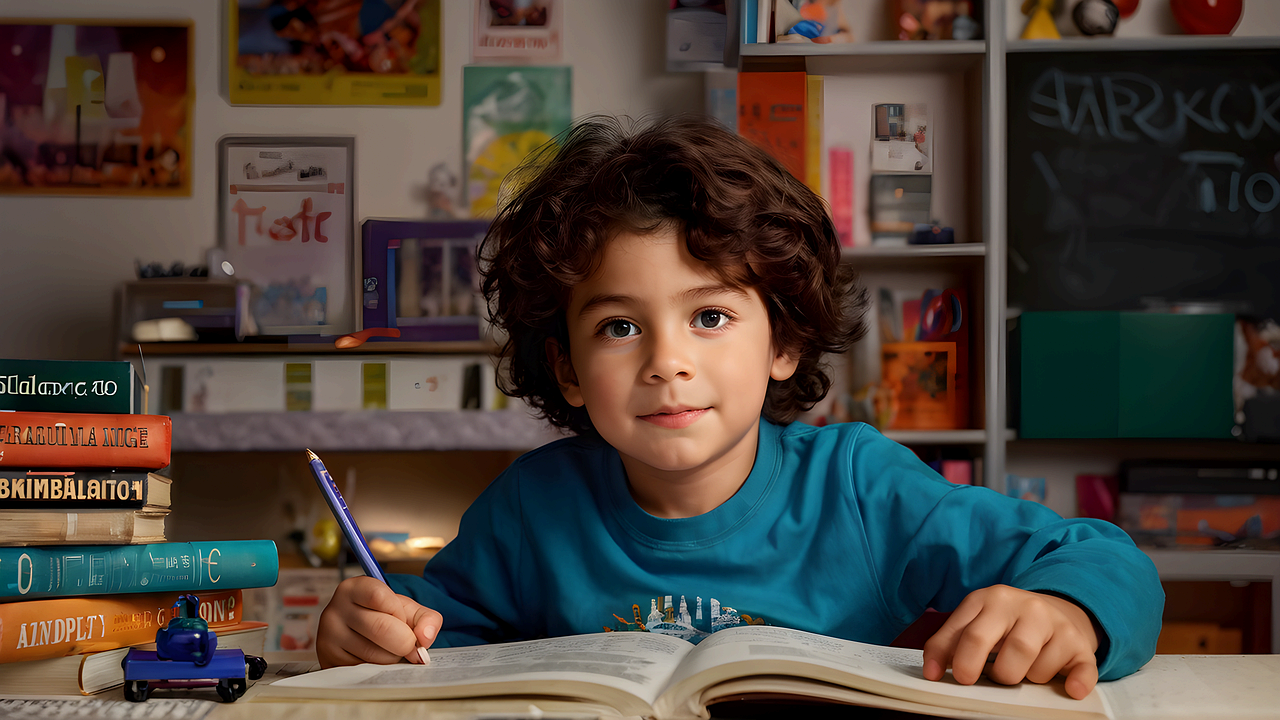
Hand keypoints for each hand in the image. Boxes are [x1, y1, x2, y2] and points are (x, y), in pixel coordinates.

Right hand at [316, 576, 442, 667]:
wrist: (357, 634)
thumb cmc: (383, 617)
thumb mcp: (406, 608)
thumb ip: (426, 618)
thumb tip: (426, 638)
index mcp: (354, 589)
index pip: (380, 597)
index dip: (399, 613)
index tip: (403, 620)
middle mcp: (335, 610)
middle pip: (380, 628)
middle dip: (404, 642)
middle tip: (408, 645)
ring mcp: (329, 637)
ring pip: (374, 654)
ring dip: (393, 658)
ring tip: (390, 650)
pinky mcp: (329, 660)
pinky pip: (363, 670)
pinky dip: (379, 669)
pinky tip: (376, 659)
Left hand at [922, 585, 1099, 699]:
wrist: (1052, 609)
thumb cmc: (1004, 622)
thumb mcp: (973, 620)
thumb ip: (950, 642)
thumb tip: (932, 672)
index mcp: (993, 599)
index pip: (971, 634)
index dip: (959, 661)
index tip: (950, 679)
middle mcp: (1028, 608)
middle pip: (1012, 651)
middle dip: (998, 674)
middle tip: (991, 679)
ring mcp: (1056, 624)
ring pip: (1038, 668)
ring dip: (1026, 678)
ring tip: (1021, 668)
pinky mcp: (1080, 645)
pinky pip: (1081, 670)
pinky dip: (1076, 682)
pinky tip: (1070, 688)